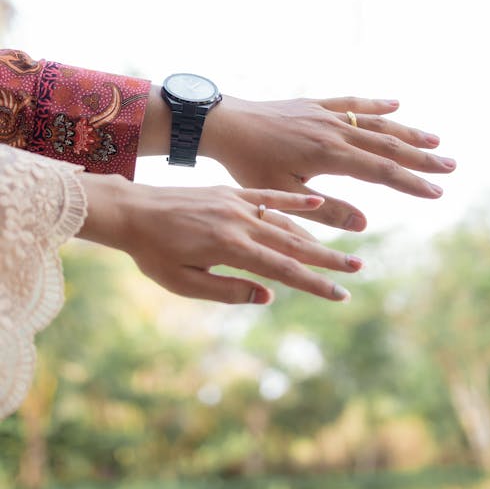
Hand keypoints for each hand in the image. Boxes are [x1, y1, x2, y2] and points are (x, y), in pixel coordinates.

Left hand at [78, 175, 363, 303]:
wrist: (132, 210)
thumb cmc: (153, 252)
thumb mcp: (183, 282)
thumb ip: (227, 289)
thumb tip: (268, 296)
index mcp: (230, 247)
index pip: (282, 269)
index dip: (314, 284)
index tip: (340, 295)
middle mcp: (240, 222)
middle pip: (293, 244)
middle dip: (327, 260)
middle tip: (357, 270)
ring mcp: (237, 204)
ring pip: (285, 222)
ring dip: (317, 236)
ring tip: (344, 246)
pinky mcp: (230, 193)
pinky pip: (268, 196)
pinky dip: (293, 200)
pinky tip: (315, 200)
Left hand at [200, 95, 455, 229]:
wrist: (226, 125)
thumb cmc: (248, 164)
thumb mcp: (283, 195)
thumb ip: (323, 211)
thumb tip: (364, 225)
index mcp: (329, 155)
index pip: (381, 171)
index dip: (411, 182)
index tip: (437, 191)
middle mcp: (334, 131)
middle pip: (387, 145)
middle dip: (420, 157)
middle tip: (451, 165)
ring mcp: (326, 115)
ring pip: (375, 123)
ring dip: (407, 132)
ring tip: (435, 139)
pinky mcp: (315, 105)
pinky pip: (351, 103)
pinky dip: (375, 105)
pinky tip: (395, 104)